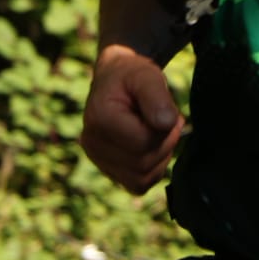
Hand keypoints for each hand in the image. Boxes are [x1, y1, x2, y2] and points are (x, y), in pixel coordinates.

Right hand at [80, 43, 183, 193]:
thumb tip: (166, 123)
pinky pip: (139, 184)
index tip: (165, 108)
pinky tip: (151, 145)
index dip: (164, 127)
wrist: (117, 81)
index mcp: (99, 119)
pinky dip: (152, 168)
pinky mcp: (109, 171)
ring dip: (160, 155)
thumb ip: (156, 95)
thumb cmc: (132, 76)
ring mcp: (98, 160)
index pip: (143, 142)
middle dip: (164, 141)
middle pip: (143, 162)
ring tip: (157, 129)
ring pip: (142, 177)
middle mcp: (92, 144)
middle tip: (165, 118)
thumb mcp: (146, 75)